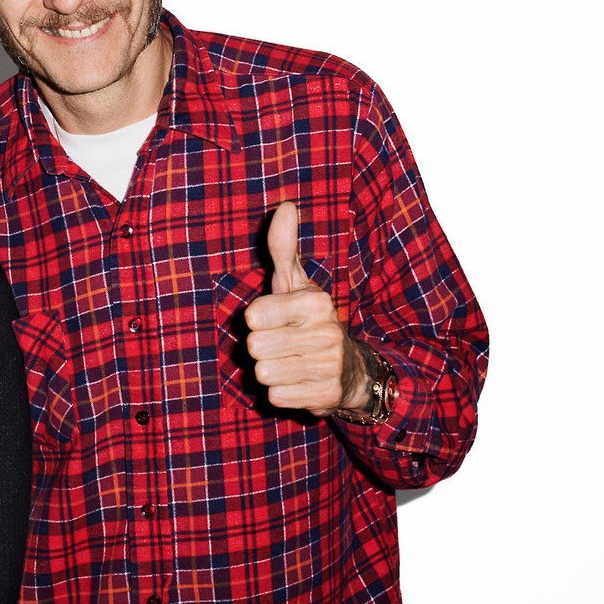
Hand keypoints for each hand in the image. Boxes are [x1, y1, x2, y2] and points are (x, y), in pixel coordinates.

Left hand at [244, 202, 369, 415]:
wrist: (350, 370)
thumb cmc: (308, 319)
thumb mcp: (295, 282)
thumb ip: (283, 246)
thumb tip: (285, 205)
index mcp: (315, 302)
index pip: (253, 316)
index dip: (257, 319)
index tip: (276, 318)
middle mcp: (327, 333)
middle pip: (255, 347)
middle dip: (262, 347)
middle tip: (283, 343)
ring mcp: (328, 367)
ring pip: (263, 374)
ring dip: (271, 371)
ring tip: (291, 362)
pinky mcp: (324, 397)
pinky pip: (275, 397)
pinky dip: (282, 393)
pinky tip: (299, 382)